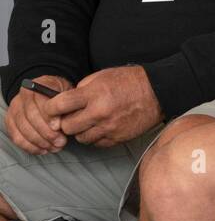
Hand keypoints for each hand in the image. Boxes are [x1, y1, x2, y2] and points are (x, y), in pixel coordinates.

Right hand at [5, 75, 73, 154]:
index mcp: (40, 84)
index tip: (59, 128)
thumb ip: (68, 106)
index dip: (49, 117)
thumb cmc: (63, 96)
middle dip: (46, 133)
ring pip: (23, 129)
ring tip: (54, 147)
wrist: (49, 94)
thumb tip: (62, 124)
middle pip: (30, 117)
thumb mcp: (70, 94)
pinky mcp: (10, 120)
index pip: (40, 101)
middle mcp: (24, 95)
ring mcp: (15, 107)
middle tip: (60, 142)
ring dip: (40, 142)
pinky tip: (43, 150)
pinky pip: (16, 137)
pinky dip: (30, 146)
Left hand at [45, 66, 163, 147]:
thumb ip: (81, 90)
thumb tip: (66, 103)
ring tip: (89, 123)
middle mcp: (99, 112)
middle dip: (66, 122)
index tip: (52, 110)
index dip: (50, 109)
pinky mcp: (118, 138)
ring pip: (81, 138)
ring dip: (81, 132)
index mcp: (93, 94)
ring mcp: (109, 127)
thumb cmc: (129, 81)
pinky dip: (96, 137)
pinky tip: (102, 128)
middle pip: (67, 127)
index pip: (58, 106)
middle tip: (72, 117)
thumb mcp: (101, 76)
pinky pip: (97, 144)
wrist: (157, 92)